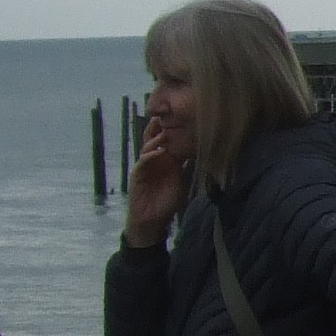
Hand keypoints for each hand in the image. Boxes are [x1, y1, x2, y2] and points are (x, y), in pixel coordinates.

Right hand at [121, 128, 186, 247]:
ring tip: (166, 131)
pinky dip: (151, 154)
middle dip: (161, 127)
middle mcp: (154, 159)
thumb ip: (185, 167)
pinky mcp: (137, 173)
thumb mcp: (180, 181)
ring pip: (148, 145)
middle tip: (169, 116)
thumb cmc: (167, 202)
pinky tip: (160, 151)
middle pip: (155, 138)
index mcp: (165, 160)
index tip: (184, 118)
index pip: (169, 140)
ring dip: (156, 138)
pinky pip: (143, 160)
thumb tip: (198, 154)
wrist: (152, 219)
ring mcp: (145, 165)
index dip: (174, 129)